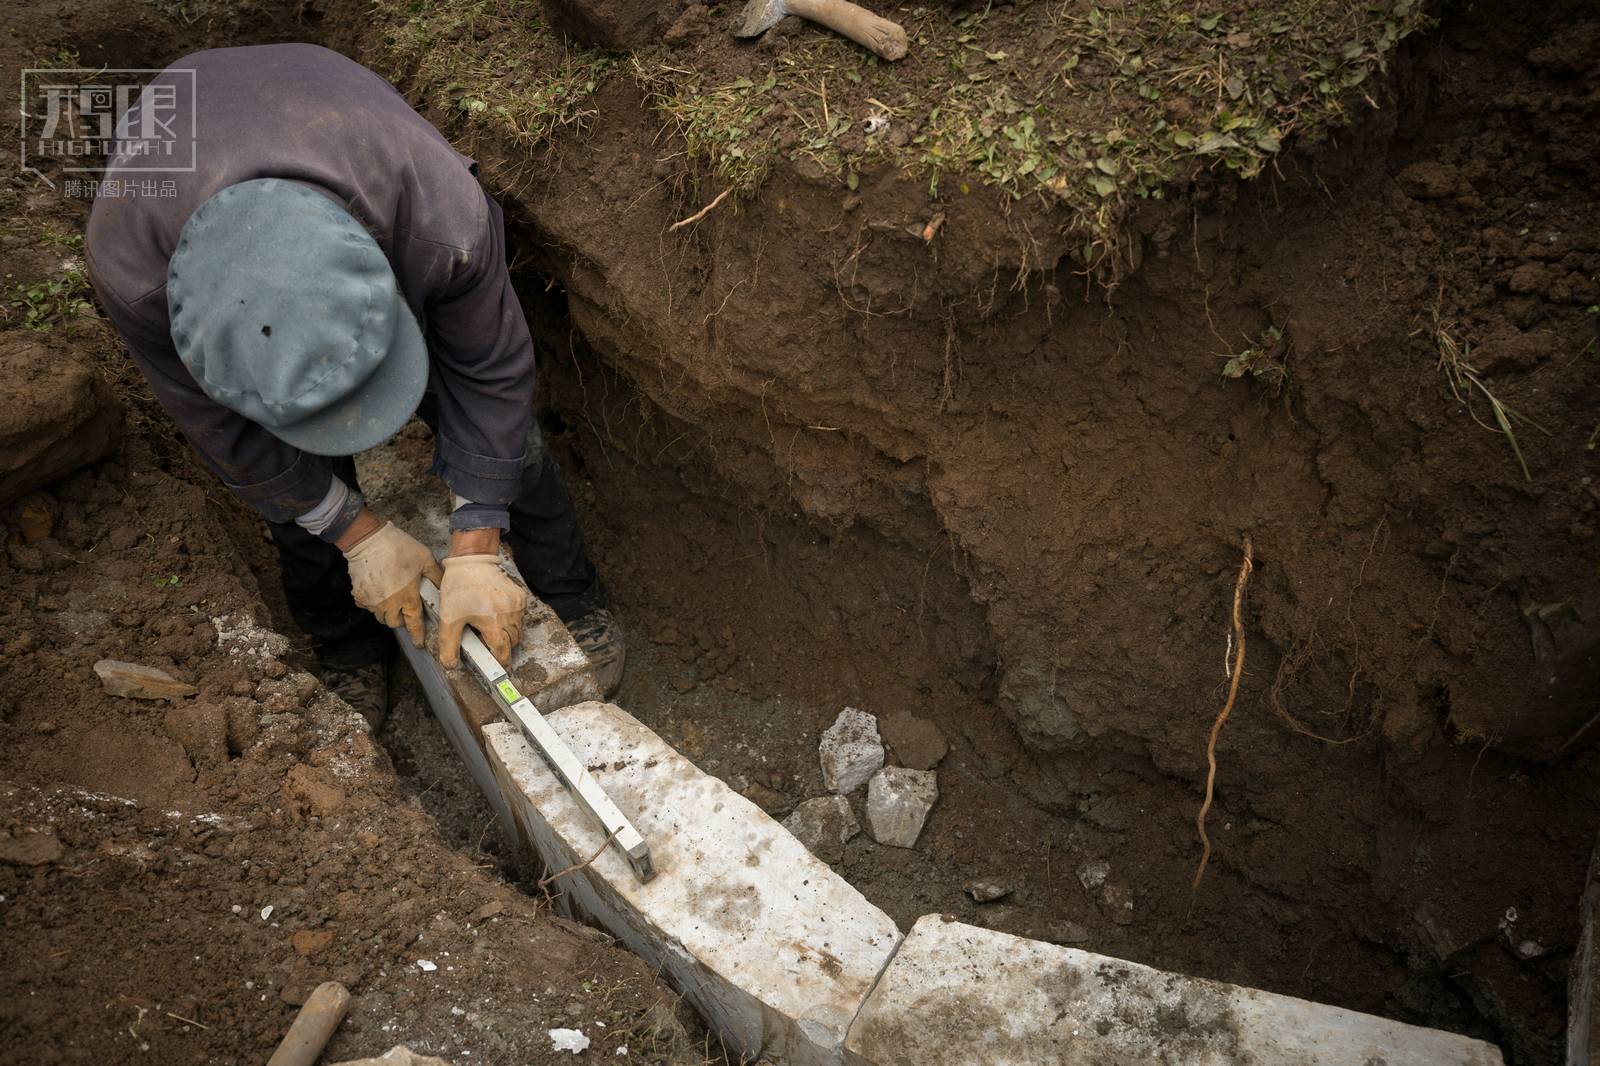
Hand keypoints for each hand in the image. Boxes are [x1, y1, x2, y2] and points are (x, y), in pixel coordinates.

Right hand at [340, 520, 444, 647]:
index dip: (418, 635)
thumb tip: (446, 588)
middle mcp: (388, 603)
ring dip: (388, 614)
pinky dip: (373, 605)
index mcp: (407, 596)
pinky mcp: (359, 594)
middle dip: (402, 621)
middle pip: (395, 623)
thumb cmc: (399, 547)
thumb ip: (437, 576)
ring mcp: (372, 600)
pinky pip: (366, 607)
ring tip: (394, 602)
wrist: (369, 539)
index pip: (414, 623)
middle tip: (406, 612)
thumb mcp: (425, 559)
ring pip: (380, 617)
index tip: (419, 644)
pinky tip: (379, 593)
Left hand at [438, 554, 527, 667]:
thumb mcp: (449, 617)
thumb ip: (449, 644)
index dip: (502, 664)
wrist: (472, 560)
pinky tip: (494, 613)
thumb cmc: (460, 587)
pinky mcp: (520, 596)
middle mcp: (510, 615)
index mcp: (493, 622)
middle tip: (483, 641)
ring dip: (506, 634)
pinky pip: (519, 617)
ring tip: (486, 625)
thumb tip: (450, 664)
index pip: (503, 652)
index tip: (501, 671)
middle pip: (512, 643)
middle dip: (501, 647)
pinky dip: (510, 621)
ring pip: (517, 631)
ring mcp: (517, 605)